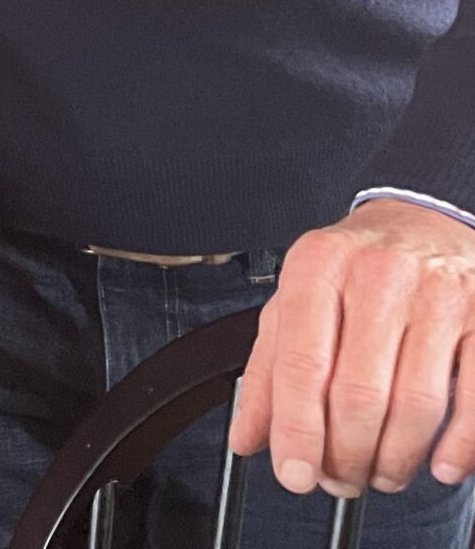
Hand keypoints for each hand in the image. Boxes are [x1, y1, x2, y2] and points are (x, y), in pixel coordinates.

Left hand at [230, 198, 474, 497]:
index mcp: (318, 267)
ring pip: (416, 403)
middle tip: (341, 479)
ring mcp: (439, 296)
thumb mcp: (296, 302)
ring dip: (396, 458)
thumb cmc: (354, 271)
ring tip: (383, 474)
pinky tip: (440, 465)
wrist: (422, 223)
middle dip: (347, 454)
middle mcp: (378, 276)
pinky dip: (460, 446)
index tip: (294, 475)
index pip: (301, 363)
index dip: (297, 430)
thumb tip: (248, 438)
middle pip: (359, 393)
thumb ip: (270, 369)